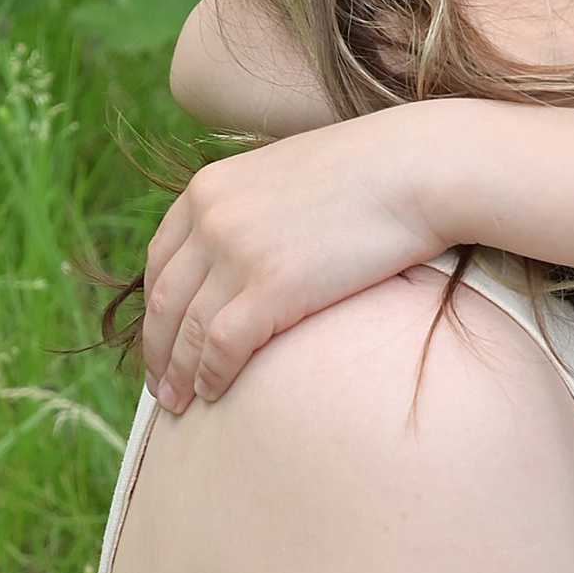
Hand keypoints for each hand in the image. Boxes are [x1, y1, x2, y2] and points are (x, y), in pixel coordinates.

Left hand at [143, 110, 449, 409]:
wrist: (417, 168)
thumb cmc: (373, 173)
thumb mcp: (291, 176)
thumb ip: (258, 207)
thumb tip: (259, 247)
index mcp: (209, 188)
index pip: (160, 260)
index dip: (156, 308)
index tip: (160, 340)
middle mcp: (211, 218)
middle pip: (165, 300)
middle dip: (158, 350)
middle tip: (161, 387)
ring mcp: (237, 252)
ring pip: (188, 329)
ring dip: (179, 373)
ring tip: (181, 403)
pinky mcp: (271, 286)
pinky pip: (221, 345)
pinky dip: (210, 375)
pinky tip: (213, 393)